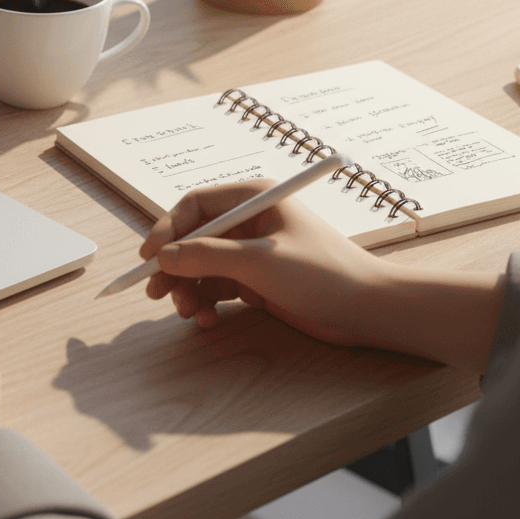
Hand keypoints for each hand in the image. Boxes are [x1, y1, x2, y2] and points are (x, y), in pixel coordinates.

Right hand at [139, 179, 395, 344]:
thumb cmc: (324, 274)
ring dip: (189, 290)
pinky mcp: (257, 280)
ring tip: (189, 313)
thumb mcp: (259, 262)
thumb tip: (162, 257)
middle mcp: (250, 222)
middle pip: (193, 238)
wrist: (370, 310)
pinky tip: (206, 319)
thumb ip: (207, 257)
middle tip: (157, 294)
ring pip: (201, 267)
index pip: (195, 206)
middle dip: (174, 267)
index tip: (149, 257)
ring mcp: (252, 252)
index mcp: (254, 199)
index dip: (167, 229)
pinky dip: (206, 302)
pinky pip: (217, 287)